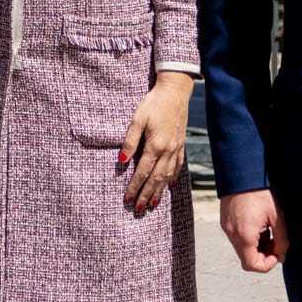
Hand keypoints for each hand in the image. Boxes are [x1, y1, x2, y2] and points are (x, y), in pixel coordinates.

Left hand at [122, 71, 191, 214]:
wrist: (175, 91)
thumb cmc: (153, 103)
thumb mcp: (137, 119)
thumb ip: (129, 141)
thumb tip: (121, 161)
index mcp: (155, 145)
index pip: (142, 172)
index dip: (134, 187)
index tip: (127, 199)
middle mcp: (168, 150)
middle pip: (156, 179)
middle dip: (146, 195)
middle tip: (138, 209)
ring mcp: (176, 148)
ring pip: (167, 176)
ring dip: (159, 191)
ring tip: (152, 204)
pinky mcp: (180, 145)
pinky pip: (177, 167)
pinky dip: (172, 179)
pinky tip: (168, 186)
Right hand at [220, 188, 289, 271]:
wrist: (241, 174)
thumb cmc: (259, 193)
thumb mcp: (277, 218)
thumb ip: (282, 240)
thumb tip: (282, 255)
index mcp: (244, 235)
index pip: (253, 265)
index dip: (268, 264)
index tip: (277, 253)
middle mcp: (232, 234)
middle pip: (247, 259)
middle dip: (263, 255)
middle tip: (275, 242)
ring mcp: (227, 228)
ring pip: (242, 250)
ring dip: (256, 246)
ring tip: (267, 231)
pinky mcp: (225, 222)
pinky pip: (237, 239)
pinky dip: (249, 238)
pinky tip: (258, 225)